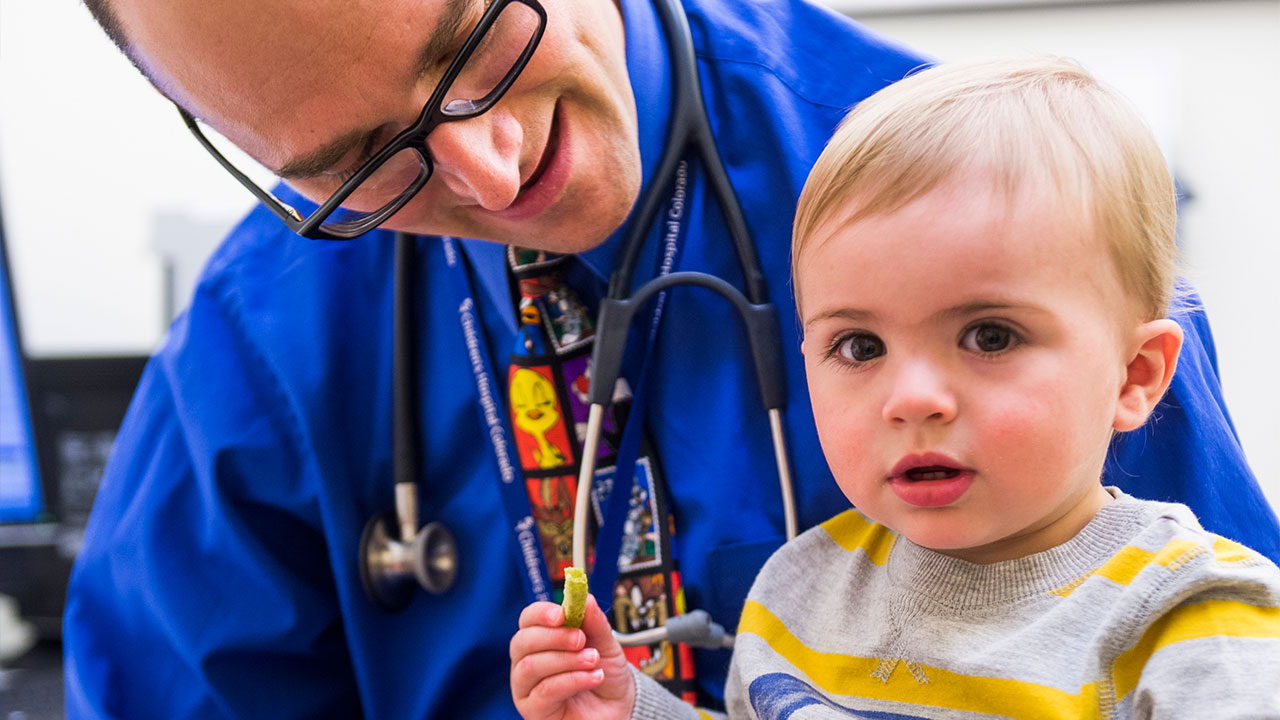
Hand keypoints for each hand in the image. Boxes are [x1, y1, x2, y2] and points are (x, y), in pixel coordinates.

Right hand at [510, 594, 634, 719]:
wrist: (618, 706)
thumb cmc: (604, 672)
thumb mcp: (605, 643)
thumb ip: (594, 622)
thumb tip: (585, 598)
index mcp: (541, 639)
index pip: (528, 619)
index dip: (541, 613)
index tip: (562, 613)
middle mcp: (527, 661)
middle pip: (522, 641)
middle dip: (554, 637)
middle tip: (581, 639)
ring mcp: (527, 687)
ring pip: (531, 666)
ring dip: (566, 660)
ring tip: (592, 660)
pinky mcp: (534, 710)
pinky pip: (544, 691)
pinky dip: (572, 680)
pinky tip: (593, 677)